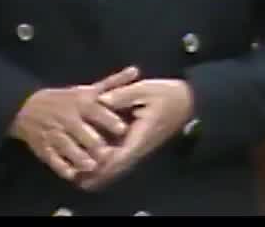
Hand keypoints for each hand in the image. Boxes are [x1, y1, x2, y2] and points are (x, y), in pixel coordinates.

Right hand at [10, 66, 139, 181]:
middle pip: (82, 132)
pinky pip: (53, 159)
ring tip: (92, 166)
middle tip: (109, 154)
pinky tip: (72, 174)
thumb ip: (113, 83)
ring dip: (80, 157)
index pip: (96, 111)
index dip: (109, 120)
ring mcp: (54, 133)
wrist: (26, 107)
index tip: (123, 129)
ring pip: (68, 147)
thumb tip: (136, 71)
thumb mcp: (86, 89)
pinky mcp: (44, 147)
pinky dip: (62, 167)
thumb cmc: (64, 100)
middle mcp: (67, 118)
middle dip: (95, 143)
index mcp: (80, 103)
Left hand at [75, 78, 193, 191]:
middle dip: (97, 172)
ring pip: (117, 164)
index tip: (87, 165)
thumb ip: (123, 94)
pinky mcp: (134, 142)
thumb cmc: (167, 95)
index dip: (103, 162)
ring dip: (100, 170)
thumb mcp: (146, 89)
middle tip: (77, 175)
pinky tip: (90, 161)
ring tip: (78, 172)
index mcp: (141, 136)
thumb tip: (101, 100)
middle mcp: (138, 146)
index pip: (120, 155)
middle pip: (116, 166)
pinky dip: (105, 161)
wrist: (186, 101)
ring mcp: (137, 146)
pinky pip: (119, 156)